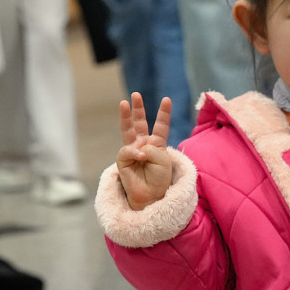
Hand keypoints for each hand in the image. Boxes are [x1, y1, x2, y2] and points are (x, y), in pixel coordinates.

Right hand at [116, 93, 172, 210]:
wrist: (151, 194)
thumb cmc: (160, 178)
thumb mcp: (163, 160)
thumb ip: (152, 148)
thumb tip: (137, 146)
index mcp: (157, 144)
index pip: (160, 126)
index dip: (163, 113)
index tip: (167, 100)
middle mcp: (143, 144)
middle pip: (140, 123)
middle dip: (137, 109)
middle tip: (135, 95)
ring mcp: (132, 151)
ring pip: (127, 130)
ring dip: (125, 116)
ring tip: (123, 102)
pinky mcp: (123, 159)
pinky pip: (128, 150)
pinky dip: (136, 153)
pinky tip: (141, 156)